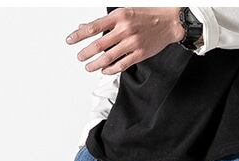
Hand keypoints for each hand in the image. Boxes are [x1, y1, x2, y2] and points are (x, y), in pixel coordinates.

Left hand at [66, 7, 184, 74]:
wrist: (169, 22)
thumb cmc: (147, 15)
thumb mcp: (125, 12)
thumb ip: (106, 21)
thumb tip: (86, 27)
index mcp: (119, 16)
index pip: (93, 27)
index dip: (79, 35)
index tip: (70, 41)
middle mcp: (124, 29)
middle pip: (98, 44)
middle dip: (86, 53)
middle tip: (80, 57)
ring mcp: (132, 43)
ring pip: (108, 57)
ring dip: (95, 64)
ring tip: (89, 67)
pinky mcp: (140, 54)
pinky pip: (121, 65)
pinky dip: (111, 69)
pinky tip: (105, 70)